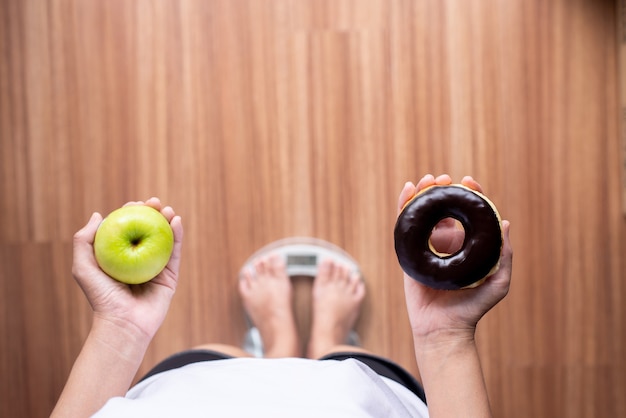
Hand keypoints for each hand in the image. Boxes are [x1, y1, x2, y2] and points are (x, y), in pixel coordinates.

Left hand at [72, 197, 183, 339]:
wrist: (123, 323)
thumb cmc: (101, 297)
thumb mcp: (83, 267)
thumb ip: (84, 240)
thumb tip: (99, 215)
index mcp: (120, 256)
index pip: (127, 228)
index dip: (132, 212)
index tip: (135, 203)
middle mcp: (139, 259)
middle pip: (148, 230)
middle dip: (153, 212)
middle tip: (155, 202)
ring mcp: (156, 266)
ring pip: (164, 238)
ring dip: (168, 220)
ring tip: (168, 209)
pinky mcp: (170, 275)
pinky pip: (175, 252)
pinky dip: (178, 235)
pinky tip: (177, 221)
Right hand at [398, 174, 512, 342]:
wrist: (444, 328)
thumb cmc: (472, 308)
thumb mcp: (498, 281)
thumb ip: (503, 254)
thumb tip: (505, 222)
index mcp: (464, 245)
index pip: (465, 213)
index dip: (467, 194)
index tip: (468, 181)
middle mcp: (444, 242)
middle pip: (441, 207)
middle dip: (441, 189)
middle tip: (442, 178)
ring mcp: (425, 246)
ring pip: (422, 212)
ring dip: (423, 193)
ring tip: (426, 180)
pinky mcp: (408, 252)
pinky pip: (404, 225)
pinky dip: (404, 205)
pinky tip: (408, 190)